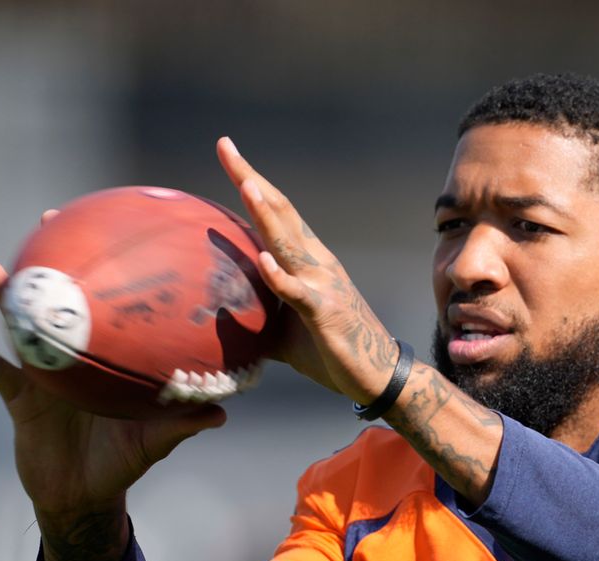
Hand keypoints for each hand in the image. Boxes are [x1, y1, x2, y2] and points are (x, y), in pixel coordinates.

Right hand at [0, 217, 226, 560]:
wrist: (81, 496)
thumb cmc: (121, 465)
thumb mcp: (153, 444)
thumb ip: (182, 426)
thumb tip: (222, 412)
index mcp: (107, 362)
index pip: (111, 311)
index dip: (114, 276)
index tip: (116, 233)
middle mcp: (76, 359)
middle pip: (63, 301)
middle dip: (55, 262)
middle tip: (49, 220)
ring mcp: (45, 375)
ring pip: (23, 328)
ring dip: (7, 300)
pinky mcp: (19, 399)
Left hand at [215, 137, 402, 403]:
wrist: (379, 376)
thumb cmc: (331, 351)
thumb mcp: (282, 330)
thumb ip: (255, 316)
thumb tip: (219, 317)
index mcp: (307, 261)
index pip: (275, 213)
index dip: (251, 182)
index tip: (227, 149)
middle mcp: (317, 262)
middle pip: (280, 213)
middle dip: (251, 180)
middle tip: (225, 146)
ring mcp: (323, 285)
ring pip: (289, 243)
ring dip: (267, 214)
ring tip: (246, 185)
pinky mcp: (326, 313)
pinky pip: (298, 292)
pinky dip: (280, 276)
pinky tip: (263, 259)